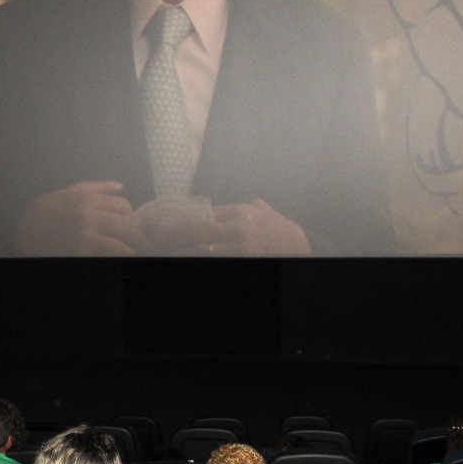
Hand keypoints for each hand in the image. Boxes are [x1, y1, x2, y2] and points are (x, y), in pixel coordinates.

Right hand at [13, 181, 144, 255]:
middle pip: (127, 223)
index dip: (130, 217)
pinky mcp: (83, 248)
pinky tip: (126, 257)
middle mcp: (90, 211)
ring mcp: (87, 231)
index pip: (123, 206)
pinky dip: (123, 254)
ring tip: (139, 253)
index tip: (130, 226)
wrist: (24, 232)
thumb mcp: (67, 193)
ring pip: (123, 238)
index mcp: (88, 196)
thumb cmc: (46, 212)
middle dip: (139, 236)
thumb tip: (120, 186)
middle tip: (145, 244)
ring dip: (135, 247)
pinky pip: (112, 251)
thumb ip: (95, 188)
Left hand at [150, 199, 309, 255]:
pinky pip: (215, 258)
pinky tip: (187, 259)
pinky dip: (200, 259)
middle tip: (157, 241)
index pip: (204, 212)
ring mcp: (240, 241)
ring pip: (203, 246)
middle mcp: (238, 224)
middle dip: (175, 235)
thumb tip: (256, 203)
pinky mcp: (244, 255)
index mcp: (240, 211)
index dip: (183, 220)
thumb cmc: (285, 233)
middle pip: (197, 228)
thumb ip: (259, 208)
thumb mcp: (270, 214)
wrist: (305, 248)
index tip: (167, 225)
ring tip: (165, 254)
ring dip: (183, 251)